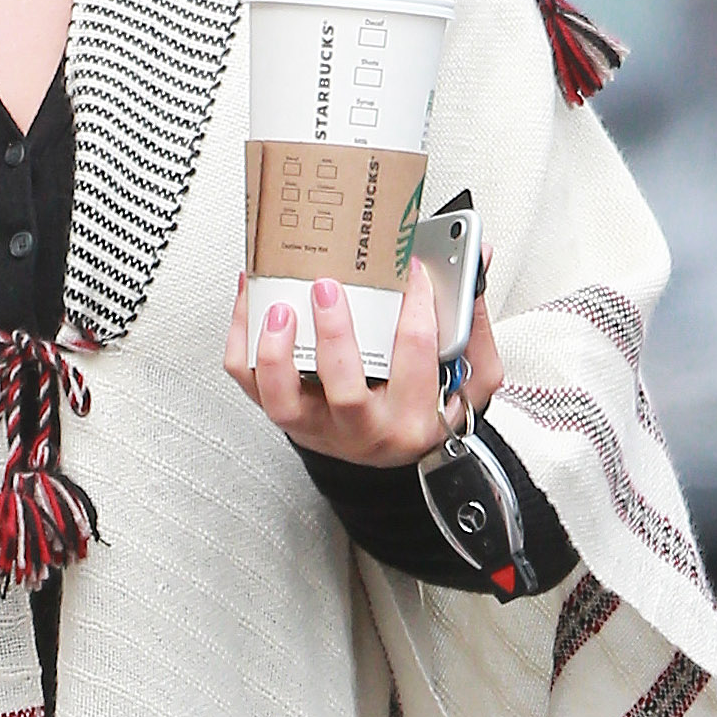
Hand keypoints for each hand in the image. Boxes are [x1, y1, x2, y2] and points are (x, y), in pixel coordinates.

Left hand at [223, 260, 505, 467]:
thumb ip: (472, 323)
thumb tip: (474, 260)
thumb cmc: (425, 413)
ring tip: (279, 307)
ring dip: (277, 350)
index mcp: (415, 418)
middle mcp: (363, 430)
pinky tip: (252, 302)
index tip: (412, 267)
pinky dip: (243, 341)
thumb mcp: (469, 380)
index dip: (415, 304)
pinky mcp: (285, 416)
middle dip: (335, 334)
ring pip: (285, 399)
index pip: (416, 355)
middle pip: (346, 390)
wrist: (389, 457)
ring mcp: (317, 427)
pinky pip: (250, 384)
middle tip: (328, 287)